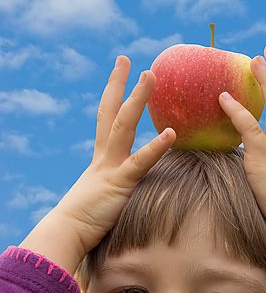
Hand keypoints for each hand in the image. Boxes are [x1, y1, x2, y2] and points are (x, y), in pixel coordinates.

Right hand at [20, 56, 175, 273]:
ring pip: (124, 126)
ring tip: (151, 76)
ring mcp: (111, 167)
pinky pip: (140, 163)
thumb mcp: (106, 195)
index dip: (113, 95)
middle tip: (126, 59)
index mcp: (102, 158)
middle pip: (112, 113)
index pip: (107, 118)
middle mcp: (105, 156)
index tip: (119, 73)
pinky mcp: (120, 184)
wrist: (68, 233)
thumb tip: (133, 186)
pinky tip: (171, 133)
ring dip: (138, 100)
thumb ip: (121, 184)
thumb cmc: (87, 220)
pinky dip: (155, 147)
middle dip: (120, 85)